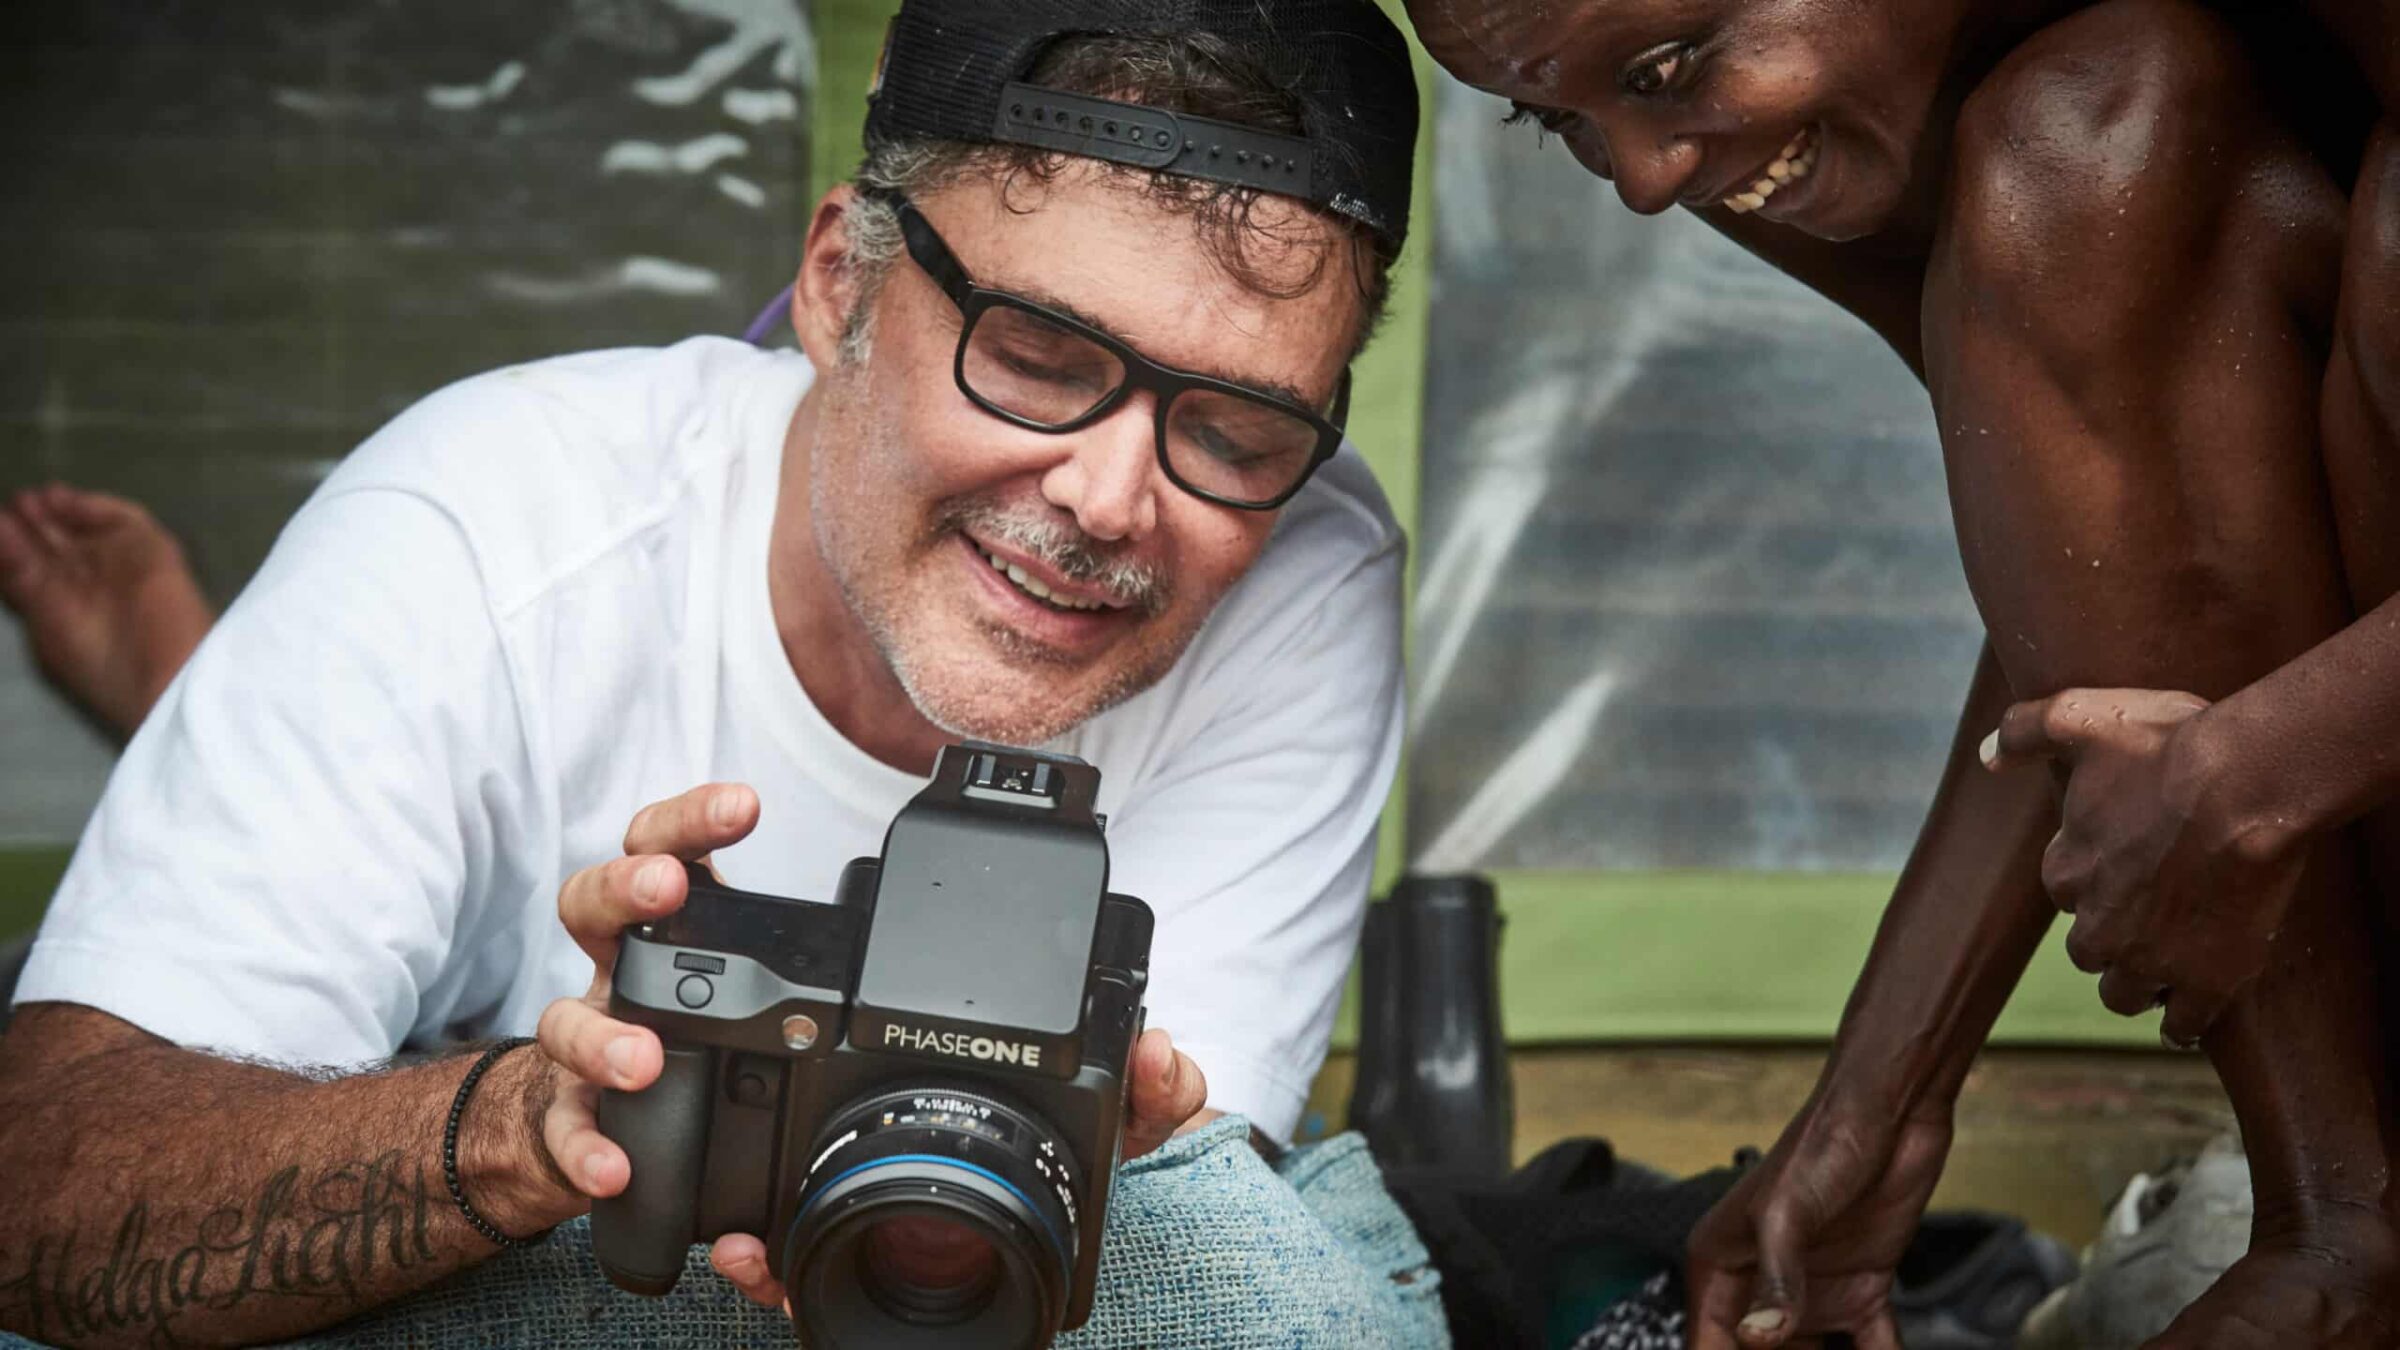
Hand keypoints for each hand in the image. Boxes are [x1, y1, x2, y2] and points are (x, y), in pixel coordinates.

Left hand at [0, 483, 212, 734]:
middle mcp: (94, 583)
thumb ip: (20, 574)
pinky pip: (127, 521)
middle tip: (15, 502)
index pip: (34, 566)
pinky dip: (96, 508)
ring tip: (32, 500)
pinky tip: (63, 501)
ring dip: (61, 511)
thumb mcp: (45, 620)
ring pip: (90, 527)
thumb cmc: (100, 664)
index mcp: (66, 607)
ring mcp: (125, 564)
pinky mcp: (155, 551)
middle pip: (60, 543)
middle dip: (35, 523)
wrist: (167, 677)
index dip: (12, 544)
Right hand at [535, 782, 1212, 1311]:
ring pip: (567, 1012)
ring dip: (599, 1028)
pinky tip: (610, 1171)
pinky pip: (563, 1141)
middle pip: (610, 902)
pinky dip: (578, 1153)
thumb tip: (1167, 1057)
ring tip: (641, 1056)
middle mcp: (660, 988)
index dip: (702, 819)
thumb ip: (1084, 1086)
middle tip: (673, 890)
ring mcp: (612, 1061)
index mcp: (736, 947)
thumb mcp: (984, 1098)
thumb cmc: (831, 1116)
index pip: (698, 852)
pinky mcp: (587, 1143)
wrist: (710, 1207)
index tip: (743, 803)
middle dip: (635, 880)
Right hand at [1687, 1096, 1953, 1348]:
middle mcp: (1762, 1285)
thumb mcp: (1789, 1215)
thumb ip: (1776, 1282)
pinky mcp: (1863, 1288)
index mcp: (1722, 1265)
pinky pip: (1870, 1349)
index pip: (1710, 1345)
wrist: (1892, 1111)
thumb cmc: (1822, 1143)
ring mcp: (1813, 1290)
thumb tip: (1758, 1341)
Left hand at [1983, 688, 2301, 1044]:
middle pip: (2090, 950)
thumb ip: (2024, 731)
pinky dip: (2184, 1022)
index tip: (2121, 861)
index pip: (2065, 888)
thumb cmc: (2168, 747)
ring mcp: (2151, 960)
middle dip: (2112, 936)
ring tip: (2168, 963)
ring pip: (2125, 994)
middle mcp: (2099, 926)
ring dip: (2139, 982)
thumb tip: (1986, 759)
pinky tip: (2191, 1009)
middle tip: (2150, 914)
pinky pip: (2183, 1025)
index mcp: (2067, 870)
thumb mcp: (2081, 716)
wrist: (2247, 785)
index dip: (2092, 875)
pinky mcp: (2207, 982)